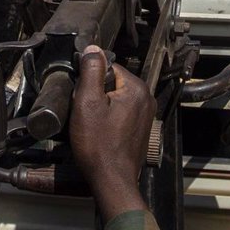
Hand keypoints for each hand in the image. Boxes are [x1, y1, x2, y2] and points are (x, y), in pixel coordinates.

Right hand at [69, 44, 154, 220]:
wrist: (111, 181)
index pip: (108, 67)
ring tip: (93, 125)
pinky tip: (101, 133)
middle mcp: (146, 99)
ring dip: (101, 107)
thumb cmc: (98, 146)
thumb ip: (91, 72)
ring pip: (115, 98)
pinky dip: (109, 118)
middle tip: (86, 114)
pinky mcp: (140, 128)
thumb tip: (92, 49)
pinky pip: (121, 112)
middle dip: (96, 94)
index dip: (91, 80)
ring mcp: (146, 115)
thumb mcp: (87, 103)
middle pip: (113, 82)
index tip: (83, 98)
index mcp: (137, 88)